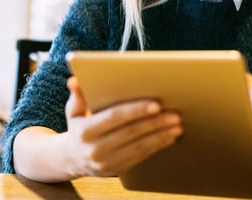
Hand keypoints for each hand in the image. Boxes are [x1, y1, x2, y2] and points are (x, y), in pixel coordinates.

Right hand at [63, 76, 182, 176]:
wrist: (73, 158)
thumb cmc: (78, 127)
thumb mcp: (73, 111)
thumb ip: (77, 96)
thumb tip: (74, 80)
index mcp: (84, 131)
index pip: (114, 117)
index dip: (135, 110)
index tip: (156, 104)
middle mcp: (95, 149)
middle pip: (131, 132)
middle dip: (155, 122)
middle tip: (175, 114)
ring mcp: (106, 163)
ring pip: (139, 146)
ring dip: (161, 135)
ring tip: (178, 125)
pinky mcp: (117, 170)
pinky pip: (141, 156)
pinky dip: (158, 146)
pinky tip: (170, 137)